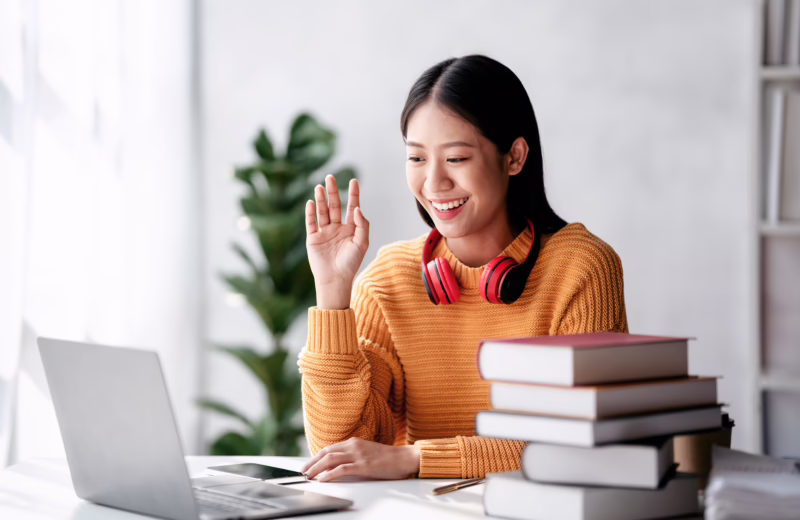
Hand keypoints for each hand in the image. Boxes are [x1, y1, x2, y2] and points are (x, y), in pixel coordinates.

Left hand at [301, 438, 419, 481]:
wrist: (404, 458)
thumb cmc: (388, 458)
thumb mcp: (367, 453)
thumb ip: (353, 456)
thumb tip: (337, 466)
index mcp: (354, 442)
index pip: (329, 448)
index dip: (316, 457)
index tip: (308, 465)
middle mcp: (354, 446)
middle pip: (326, 453)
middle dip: (312, 463)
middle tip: (303, 472)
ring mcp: (358, 455)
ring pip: (330, 459)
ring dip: (316, 468)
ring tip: (308, 476)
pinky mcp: (363, 465)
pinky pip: (341, 469)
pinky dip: (329, 474)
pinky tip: (322, 479)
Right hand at [306, 176, 369, 308]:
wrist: (335, 279)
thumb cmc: (351, 264)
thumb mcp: (362, 243)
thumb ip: (362, 225)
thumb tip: (357, 208)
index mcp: (351, 229)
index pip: (352, 207)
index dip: (353, 194)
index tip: (354, 181)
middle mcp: (337, 228)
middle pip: (334, 205)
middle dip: (333, 192)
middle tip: (330, 177)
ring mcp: (324, 232)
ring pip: (322, 211)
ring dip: (321, 199)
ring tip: (320, 186)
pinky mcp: (313, 239)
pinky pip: (311, 222)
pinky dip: (311, 212)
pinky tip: (311, 202)